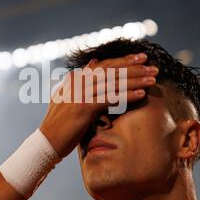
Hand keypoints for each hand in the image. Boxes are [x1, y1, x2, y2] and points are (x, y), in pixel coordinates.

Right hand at [39, 52, 158, 157]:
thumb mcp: (68, 96)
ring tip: (153, 79)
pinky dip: (127, 96)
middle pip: (111, 71)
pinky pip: (110, 99)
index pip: (104, 65)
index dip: (123, 60)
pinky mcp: (83, 108)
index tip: (141, 57)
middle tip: (153, 66)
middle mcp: (78, 83)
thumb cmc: (60, 123)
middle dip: (134, 68)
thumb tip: (94, 61)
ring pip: (113, 83)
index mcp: (76, 79)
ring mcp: (80, 94)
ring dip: (135, 80)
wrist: (47, 142)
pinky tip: (141, 95)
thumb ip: (80, 79)